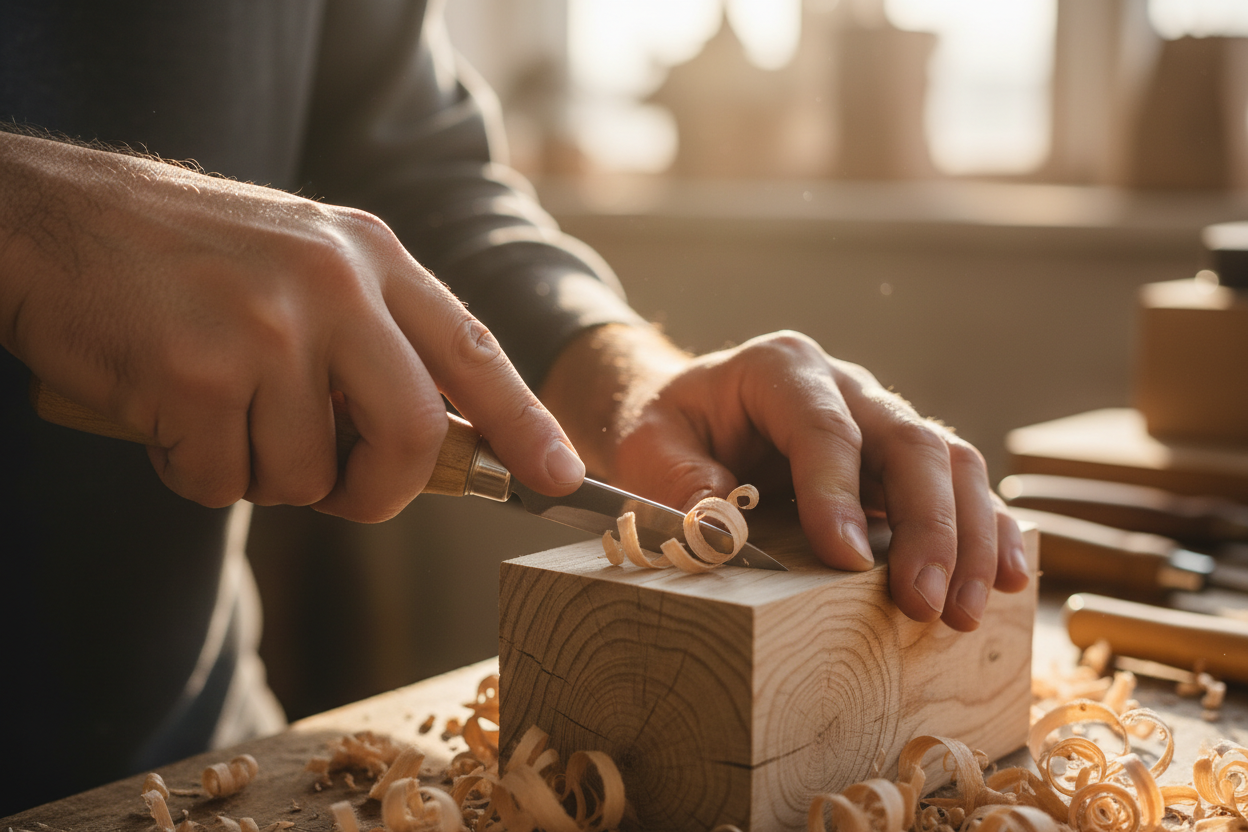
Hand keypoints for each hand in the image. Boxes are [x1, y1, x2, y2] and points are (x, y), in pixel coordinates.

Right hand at [0, 132, 583, 519]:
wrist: (55, 218)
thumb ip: (373, 336)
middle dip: (383, 492)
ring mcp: (267, 330)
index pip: (475, 352)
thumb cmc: (187, 254)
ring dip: (263, 475)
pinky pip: (224, 484)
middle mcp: (333, 287)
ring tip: (218, 414)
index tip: (560, 476)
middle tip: (346, 496)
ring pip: (307, 476)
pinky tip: (167, 416)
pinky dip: (196, 475)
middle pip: (413, 436)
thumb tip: (433, 438)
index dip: (526, 425)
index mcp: (372, 255)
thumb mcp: (305, 259)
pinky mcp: (198, 377)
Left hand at [541, 324, 1028, 630]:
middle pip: (908, 441)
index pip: (824, 426)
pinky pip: (959, 486)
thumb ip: (680, 483)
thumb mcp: (650, 448)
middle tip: (923, 601)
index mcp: (782, 368)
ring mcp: (882, 419)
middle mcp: (846, 386)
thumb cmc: (671, 429)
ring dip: (968, 538)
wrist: (693, 414)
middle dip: (926, 526)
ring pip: (950, 463)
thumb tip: (723, 534)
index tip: (847, 560)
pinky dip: (989, 530)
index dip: (838, 492)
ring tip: (964, 610)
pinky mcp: (900, 460)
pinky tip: (1007, 577)